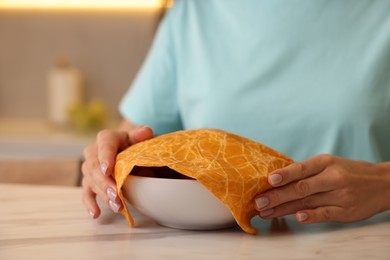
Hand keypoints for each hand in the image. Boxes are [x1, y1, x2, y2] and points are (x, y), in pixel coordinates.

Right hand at [81, 124, 153, 217]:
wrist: (129, 151)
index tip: (107, 170)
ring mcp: (89, 168)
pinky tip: (96, 213)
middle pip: (94, 166)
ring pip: (91, 181)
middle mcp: (94, 152)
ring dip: (103, 195)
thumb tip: (146, 132)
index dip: (105, 157)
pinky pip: (86, 194)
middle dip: (105, 182)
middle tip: (116, 194)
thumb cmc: (135, 144)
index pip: (105, 145)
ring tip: (116, 206)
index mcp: (107, 138)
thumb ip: (142, 134)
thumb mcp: (140, 137)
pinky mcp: (89, 182)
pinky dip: (90, 204)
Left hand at [254, 154, 389, 223]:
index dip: (284, 175)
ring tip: (266, 212)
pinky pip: (326, 214)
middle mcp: (333, 178)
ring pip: (308, 202)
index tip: (268, 180)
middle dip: (277, 196)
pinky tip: (297, 218)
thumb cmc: (349, 172)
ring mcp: (340, 196)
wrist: (383, 183)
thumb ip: (306, 171)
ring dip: (284, 209)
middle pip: (301, 188)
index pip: (301, 169)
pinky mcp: (346, 212)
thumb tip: (277, 180)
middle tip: (258, 202)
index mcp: (326, 163)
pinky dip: (311, 216)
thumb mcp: (329, 164)